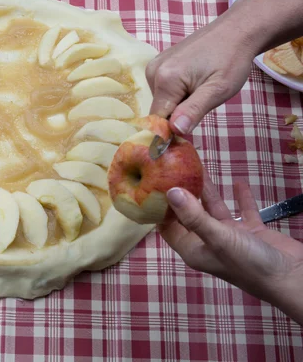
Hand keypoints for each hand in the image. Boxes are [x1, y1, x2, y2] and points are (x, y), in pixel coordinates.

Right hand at [145, 0, 257, 134]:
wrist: (237, 30)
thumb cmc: (232, 59)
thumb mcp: (218, 90)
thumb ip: (194, 110)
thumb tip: (175, 130)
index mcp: (164, 79)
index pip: (158, 118)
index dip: (173, 128)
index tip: (193, 126)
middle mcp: (153, 71)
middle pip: (160, 109)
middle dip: (179, 112)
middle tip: (203, 99)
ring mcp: (155, 65)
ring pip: (162, 100)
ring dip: (180, 102)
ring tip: (201, 87)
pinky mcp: (160, 62)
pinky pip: (163, 88)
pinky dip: (178, 92)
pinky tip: (195, 80)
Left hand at [159, 171, 302, 324]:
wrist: (291, 277)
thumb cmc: (249, 263)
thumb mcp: (217, 237)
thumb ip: (194, 215)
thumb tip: (170, 192)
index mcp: (193, 249)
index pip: (168, 226)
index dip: (161, 206)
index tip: (155, 183)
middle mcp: (208, 242)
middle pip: (190, 213)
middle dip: (184, 193)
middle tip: (177, 168)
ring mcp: (230, 237)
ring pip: (214, 209)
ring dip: (209, 191)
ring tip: (200, 167)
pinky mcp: (251, 232)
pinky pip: (242, 211)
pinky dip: (239, 197)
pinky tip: (238, 181)